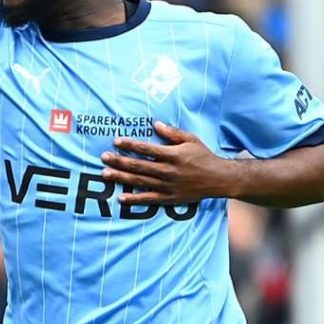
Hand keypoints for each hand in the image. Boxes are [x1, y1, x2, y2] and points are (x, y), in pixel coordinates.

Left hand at [100, 121, 232, 204]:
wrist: (218, 179)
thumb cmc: (203, 156)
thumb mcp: (191, 140)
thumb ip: (172, 133)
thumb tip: (155, 124)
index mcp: (172, 155)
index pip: (146, 149)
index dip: (130, 144)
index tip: (116, 141)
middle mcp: (168, 171)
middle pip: (138, 166)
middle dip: (119, 161)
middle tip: (104, 157)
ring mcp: (167, 186)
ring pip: (139, 181)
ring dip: (121, 178)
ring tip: (105, 174)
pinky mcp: (168, 198)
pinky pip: (148, 199)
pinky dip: (134, 199)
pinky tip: (121, 198)